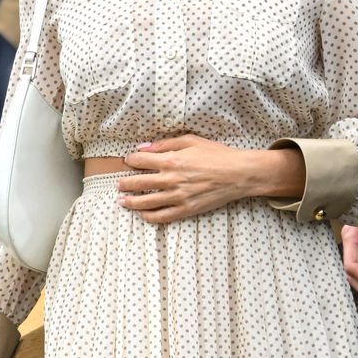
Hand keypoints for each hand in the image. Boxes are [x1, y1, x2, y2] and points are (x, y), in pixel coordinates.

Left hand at [119, 134, 302, 223]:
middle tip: (119, 183)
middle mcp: (171, 179)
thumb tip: (143, 147)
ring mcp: (178, 197)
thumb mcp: (191, 140)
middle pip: (139, 183)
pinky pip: (162, 216)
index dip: (131, 160)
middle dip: (125, 183)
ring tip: (122, 201)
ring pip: (146, 202)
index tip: (128, 161)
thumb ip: (165, 143)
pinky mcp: (186, 209)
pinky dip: (148, 217)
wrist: (238, 174)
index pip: (141, 161)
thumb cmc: (216, 154)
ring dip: (131, 202)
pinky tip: (142, 214)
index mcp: (171, 160)